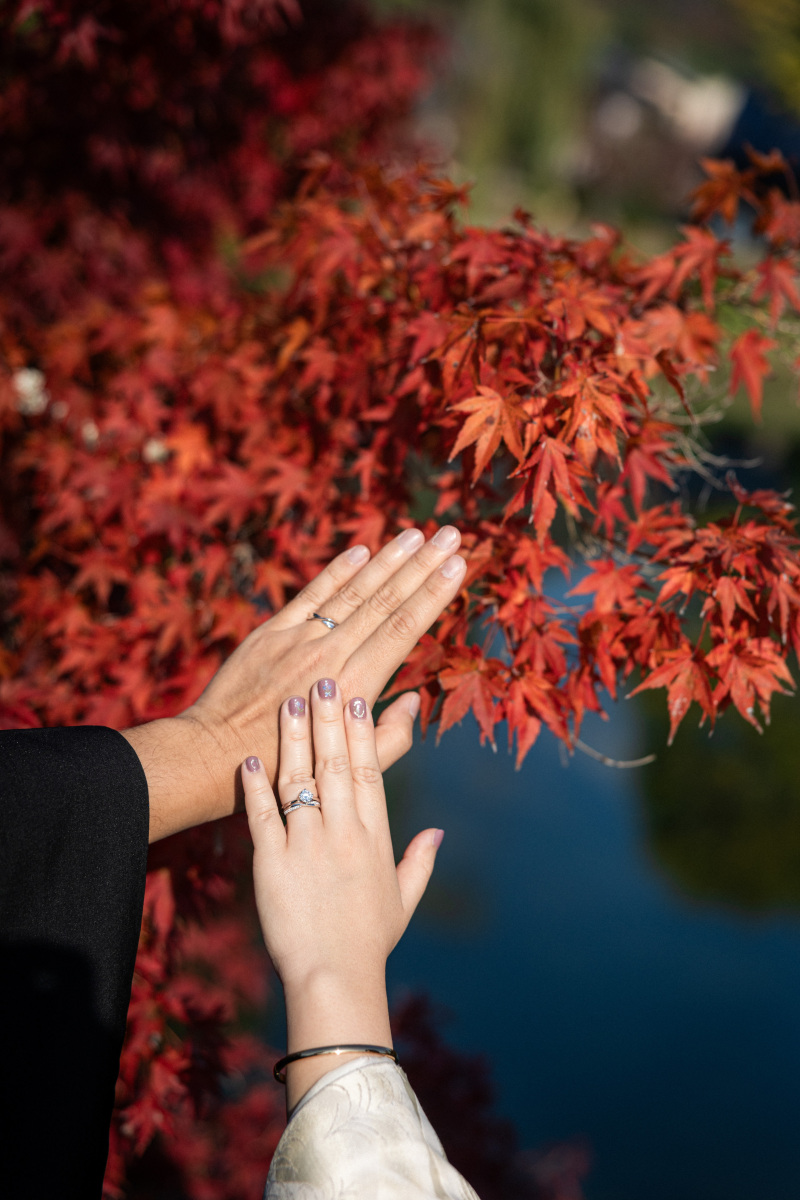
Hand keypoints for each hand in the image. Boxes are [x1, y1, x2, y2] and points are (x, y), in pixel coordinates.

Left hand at [124, 527, 465, 839]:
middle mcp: (330, 657)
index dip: (433, 594)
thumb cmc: (287, 767)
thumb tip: (415, 698)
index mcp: (354, 688)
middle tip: (452, 535)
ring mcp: (299, 640)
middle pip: (385, 601)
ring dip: (388, 559)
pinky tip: (362, 550)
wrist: (215, 754)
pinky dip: (336, 571)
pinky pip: (311, 596)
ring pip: (352, 592)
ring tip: (417, 533)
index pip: (404, 629)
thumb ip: (392, 736)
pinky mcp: (270, 633)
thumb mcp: (350, 768)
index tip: (458, 565)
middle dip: (422, 565)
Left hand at [242, 677, 442, 1109]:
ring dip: (294, 740)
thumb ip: (420, 861)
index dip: (362, 731)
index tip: (356, 697)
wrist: (334, 980)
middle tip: (321, 680)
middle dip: (328, 719)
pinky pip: (262, 817)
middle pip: (335, 765)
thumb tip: (438, 832)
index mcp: (375, 838)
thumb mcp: (403, 900)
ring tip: (288, 702)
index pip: (369, 772)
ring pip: (300, 781)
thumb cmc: (369, 942)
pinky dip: (255, 787)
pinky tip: (250, 758)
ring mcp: (306, 847)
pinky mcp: (272, 866)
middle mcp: (343, 834)